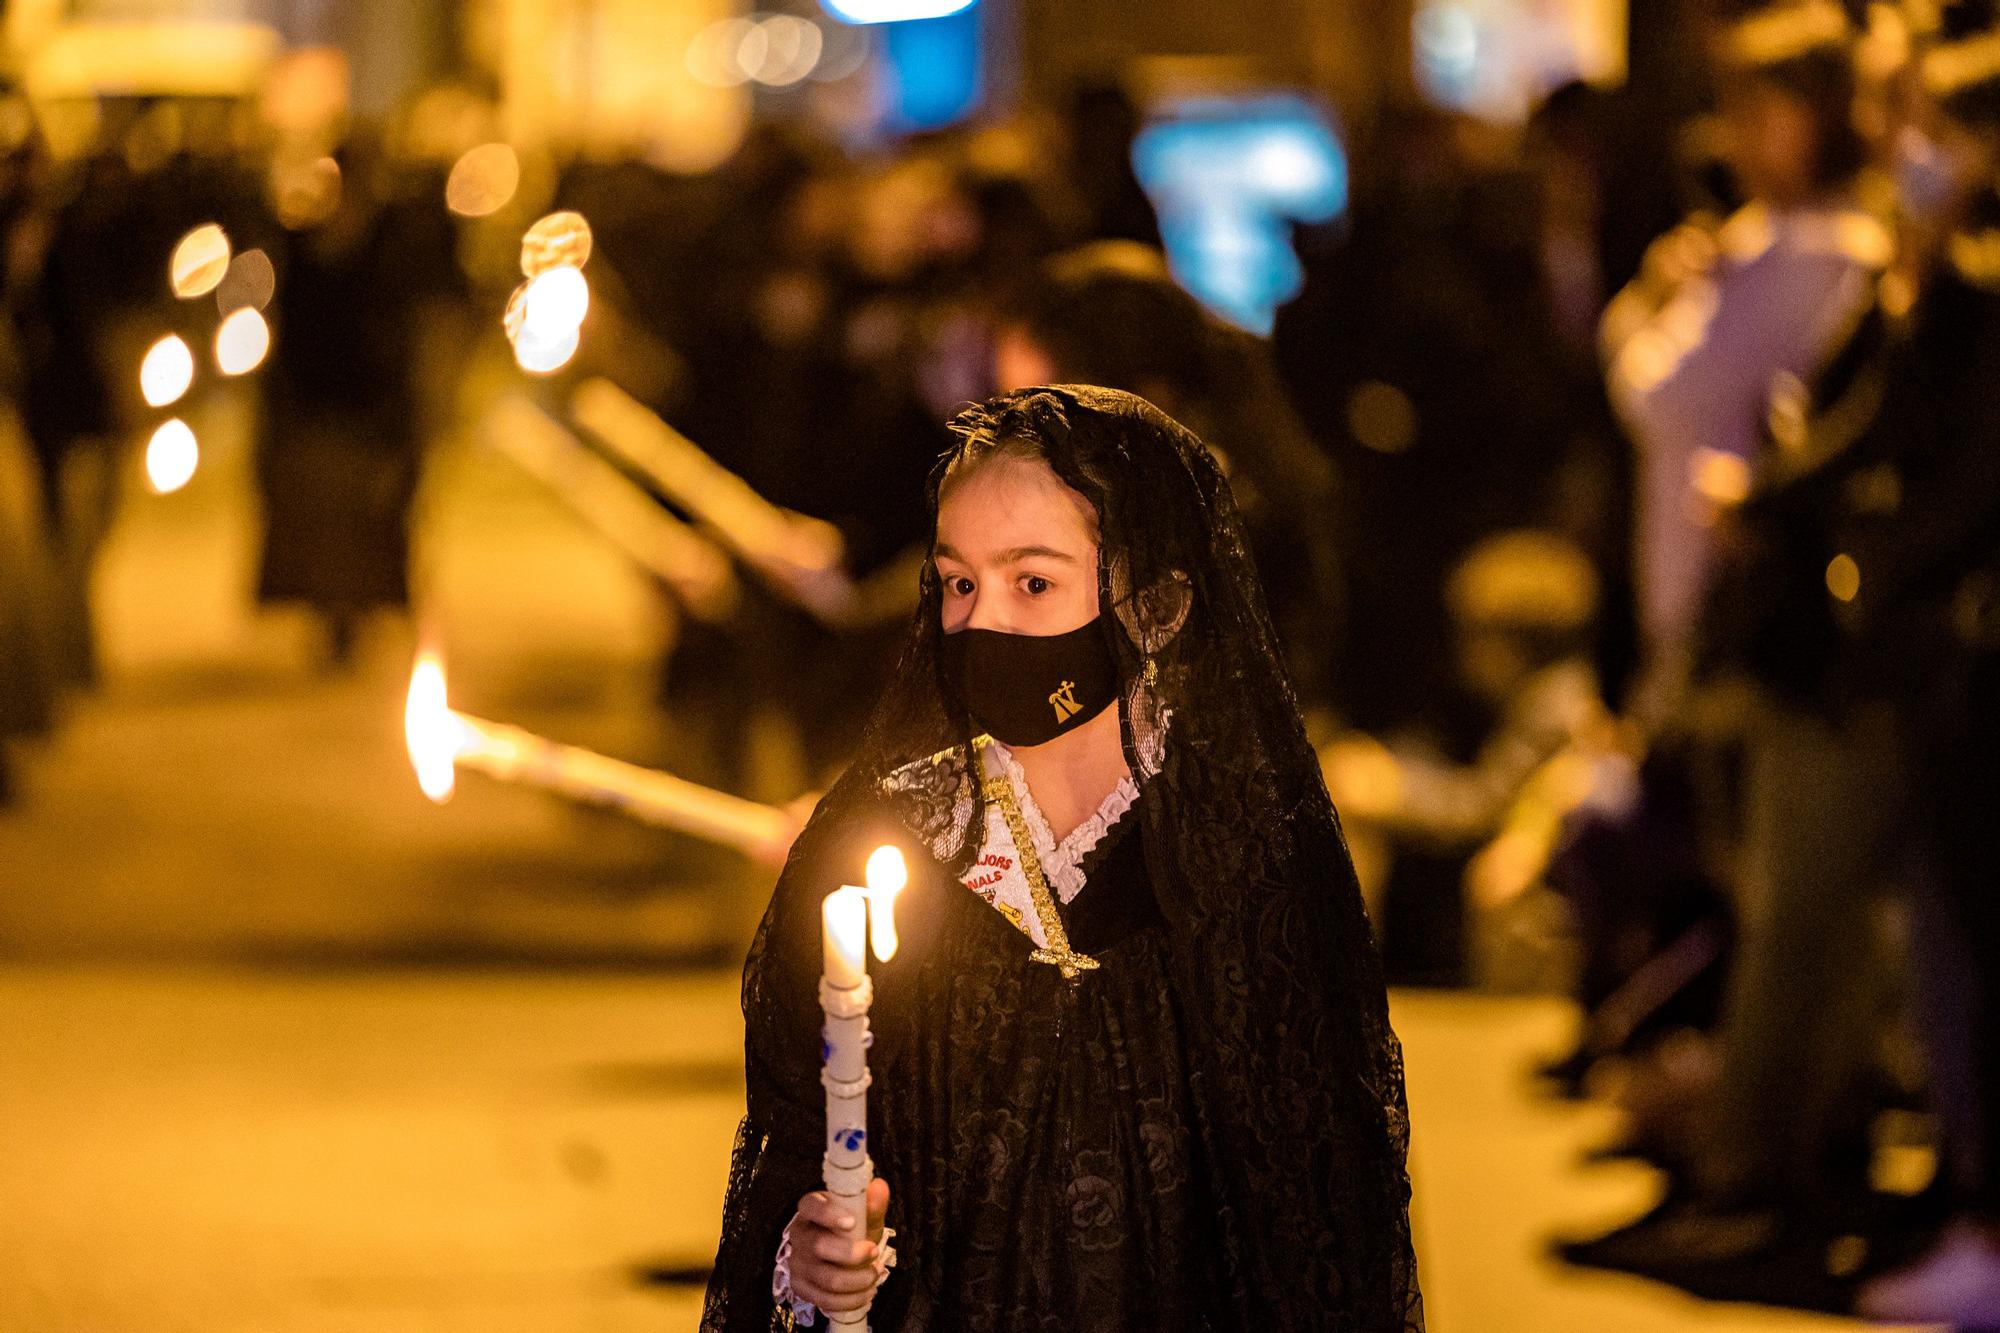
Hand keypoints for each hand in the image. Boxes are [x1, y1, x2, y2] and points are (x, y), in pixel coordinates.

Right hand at [787, 1179, 889, 1314]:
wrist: (838, 1253)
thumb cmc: (852, 1228)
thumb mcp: (864, 1214)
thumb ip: (872, 1203)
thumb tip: (880, 1187)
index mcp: (810, 1208)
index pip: (811, 1207)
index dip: (829, 1214)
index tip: (852, 1222)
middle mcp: (799, 1235)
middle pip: (819, 1247)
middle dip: (852, 1254)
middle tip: (875, 1252)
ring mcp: (797, 1263)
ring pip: (826, 1278)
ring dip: (857, 1280)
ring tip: (875, 1274)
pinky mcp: (800, 1287)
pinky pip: (825, 1300)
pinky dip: (850, 1300)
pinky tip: (867, 1293)